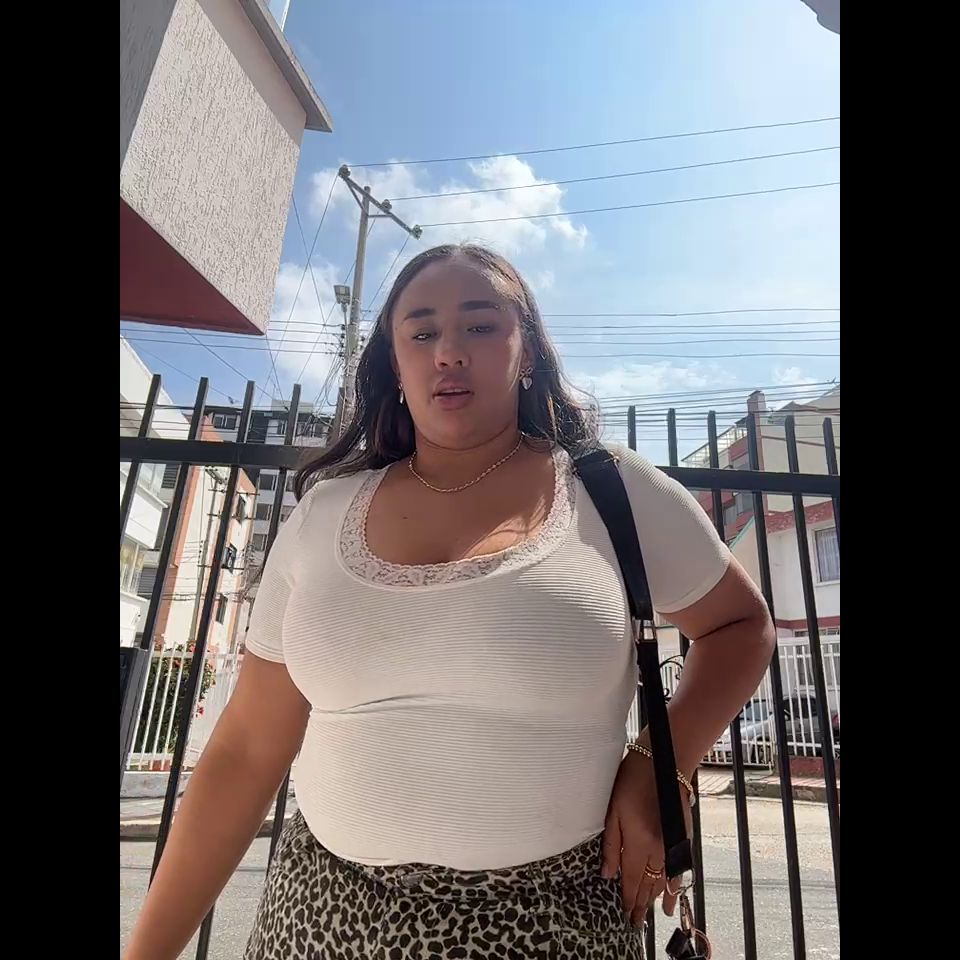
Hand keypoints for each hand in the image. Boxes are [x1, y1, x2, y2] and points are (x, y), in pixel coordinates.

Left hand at [600, 749, 692, 927]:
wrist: (663, 762)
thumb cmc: (633, 781)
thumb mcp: (613, 811)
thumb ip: (611, 845)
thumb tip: (608, 873)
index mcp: (639, 842)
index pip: (633, 880)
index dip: (628, 899)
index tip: (625, 915)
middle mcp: (659, 849)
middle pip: (649, 884)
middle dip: (641, 904)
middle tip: (635, 922)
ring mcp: (673, 844)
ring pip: (664, 879)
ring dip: (656, 898)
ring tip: (650, 915)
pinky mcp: (682, 837)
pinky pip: (679, 867)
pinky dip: (675, 883)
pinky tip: (671, 894)